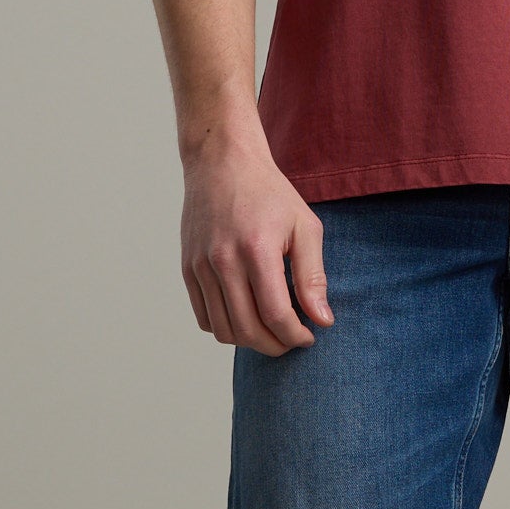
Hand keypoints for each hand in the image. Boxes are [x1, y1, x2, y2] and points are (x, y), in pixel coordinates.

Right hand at [179, 124, 331, 354]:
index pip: (275, 314)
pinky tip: (246, 318)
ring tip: (270, 333)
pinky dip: (225, 328)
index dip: (295, 336)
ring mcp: (200, 266)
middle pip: (247, 329)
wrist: (222, 163)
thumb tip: (322, 320)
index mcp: (256, 249)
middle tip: (291, 341)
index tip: (308, 337)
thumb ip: (313, 276)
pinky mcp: (187, 268)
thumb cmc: (269, 193)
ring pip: (222, 329)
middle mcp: (223, 260)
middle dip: (275, 346)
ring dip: (249, 342)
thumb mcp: (304, 227)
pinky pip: (203, 316)